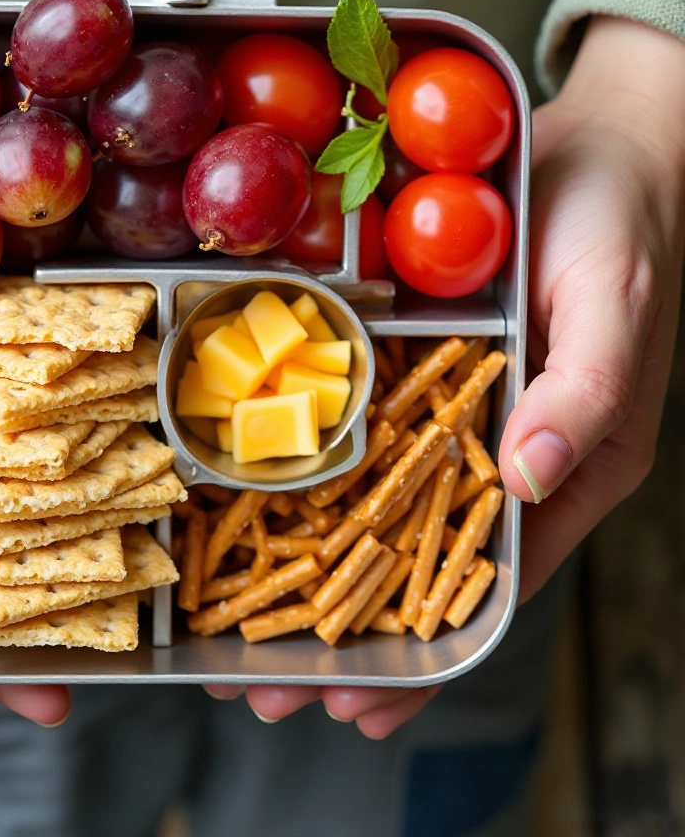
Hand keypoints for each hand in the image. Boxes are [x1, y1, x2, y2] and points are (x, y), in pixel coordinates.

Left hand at [208, 17, 684, 735]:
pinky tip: (260, 510)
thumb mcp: (614, 304)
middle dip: (345, 633)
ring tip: (239, 628)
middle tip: (264, 686)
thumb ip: (586, 394)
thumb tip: (533, 477)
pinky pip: (363, 438)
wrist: (588, 149)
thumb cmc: (617, 226)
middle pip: (416, 566)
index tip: (361, 706)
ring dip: (312, 571)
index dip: (426, 652)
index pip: (490, 587)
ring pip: (378, 513)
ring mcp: (454, 416)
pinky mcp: (418, 372)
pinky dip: (316, 480)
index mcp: (567, 466)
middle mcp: (505, 454)